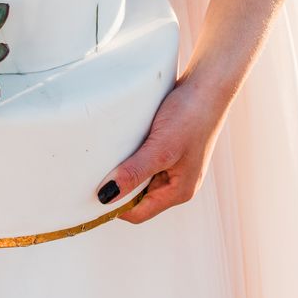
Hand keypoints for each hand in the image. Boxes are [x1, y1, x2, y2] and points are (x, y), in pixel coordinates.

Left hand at [95, 73, 228, 223]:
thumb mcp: (160, 148)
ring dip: (124, 168)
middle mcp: (177, 182)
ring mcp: (174, 164)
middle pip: (138, 196)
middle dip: (117, 186)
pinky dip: (132, 153)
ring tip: (106, 155)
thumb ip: (134, 173)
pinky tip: (121, 141)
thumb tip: (105, 197)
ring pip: (140, 176)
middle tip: (92, 172)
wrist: (207, 85)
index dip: (113, 207)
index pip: (138, 213)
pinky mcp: (170, 146)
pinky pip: (144, 158)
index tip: (89, 195)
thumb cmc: (190, 116)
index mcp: (179, 191)